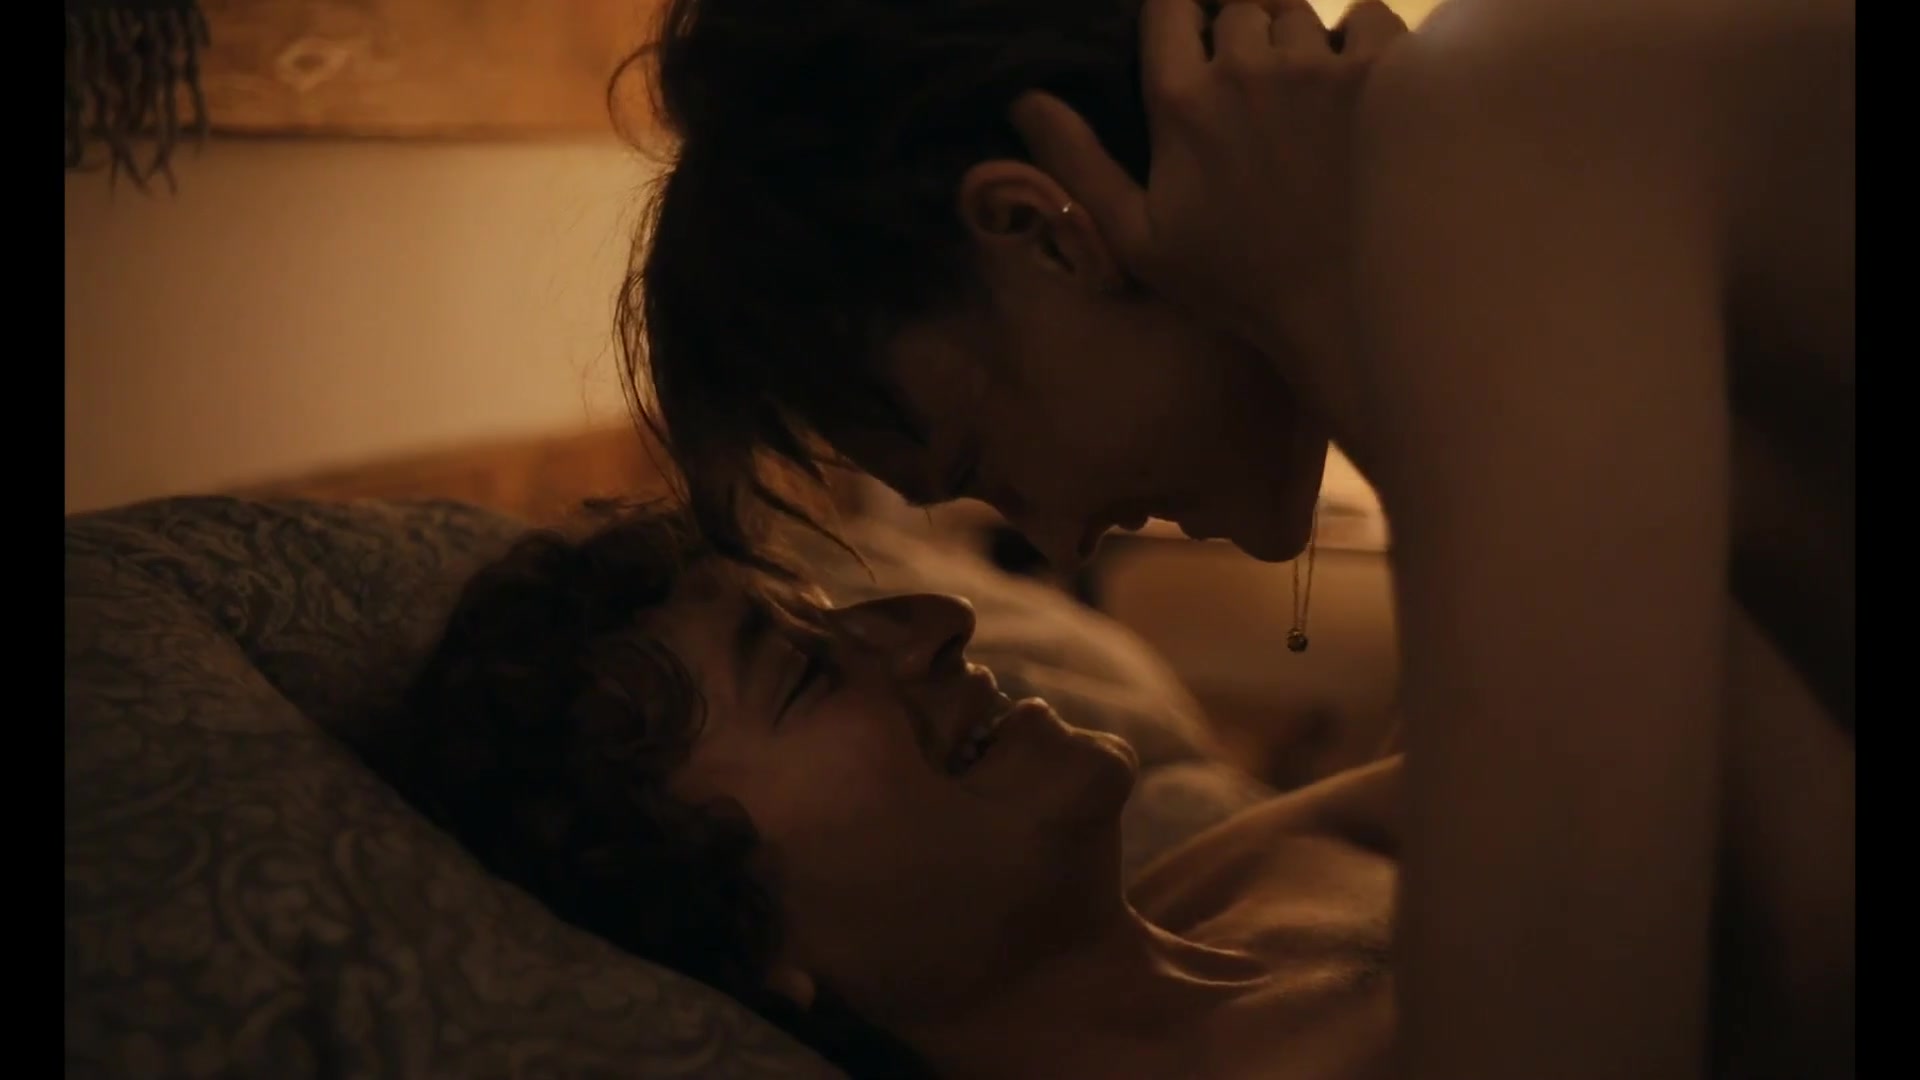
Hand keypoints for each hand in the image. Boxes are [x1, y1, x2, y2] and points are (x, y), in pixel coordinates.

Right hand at [1011, 0, 1406, 415]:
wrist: (1341, 308)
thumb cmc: (1234, 282)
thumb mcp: (1136, 237)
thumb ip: (1078, 162)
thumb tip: (1024, 100)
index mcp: (1180, 101)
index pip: (1170, 6)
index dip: (1182, 14)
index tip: (1196, 40)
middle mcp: (1244, 67)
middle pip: (1240, 4)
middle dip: (1245, 32)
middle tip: (1259, 89)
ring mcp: (1316, 66)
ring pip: (1300, 12)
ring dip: (1300, 41)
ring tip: (1307, 97)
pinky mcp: (1380, 74)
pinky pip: (1368, 19)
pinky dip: (1362, 42)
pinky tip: (1358, 90)